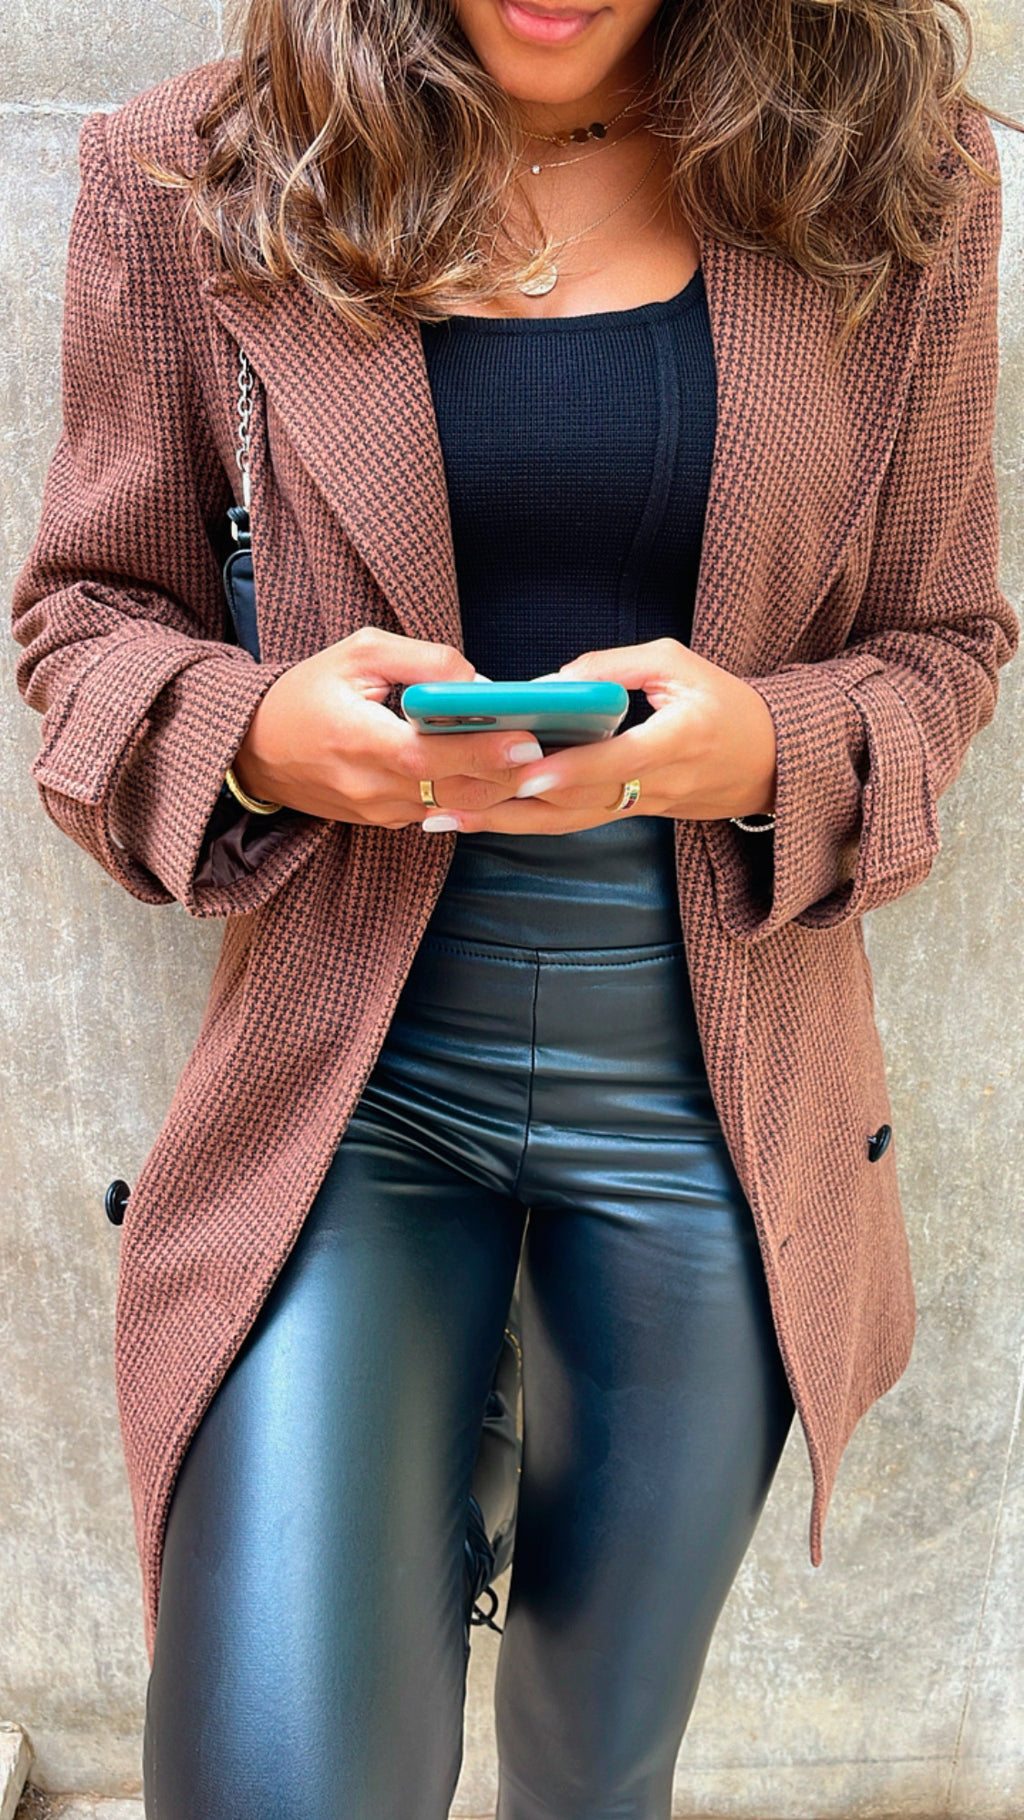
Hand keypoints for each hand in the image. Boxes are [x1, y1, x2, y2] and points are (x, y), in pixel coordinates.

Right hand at [231, 628, 544, 826]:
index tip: (527, 739)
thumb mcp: (358, 653)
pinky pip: (438, 810)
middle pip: (453, 789)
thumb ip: (422, 661)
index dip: (481, 750)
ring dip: (496, 788)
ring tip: (537, 761)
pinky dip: (471, 794)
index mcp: (358, 740)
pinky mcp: (384, 822)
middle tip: (552, 751)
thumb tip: (478, 681)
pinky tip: (499, 772)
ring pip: (452, 807)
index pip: (429, 755)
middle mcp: (370, 786)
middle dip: (507, 774)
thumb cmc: (306, 692)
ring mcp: (378, 811)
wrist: (254, 749)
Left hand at [425, 639, 777, 834]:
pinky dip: (521, 823)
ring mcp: (641, 808)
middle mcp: (659, 785)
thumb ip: (611, 668)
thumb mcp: (675, 663)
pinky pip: (569, 824)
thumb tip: (544, 687)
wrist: (766, 762)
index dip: (575, 769)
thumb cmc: (722, 701)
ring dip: (504, 822)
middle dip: (514, 801)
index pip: (622, 761)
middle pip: (579, 801)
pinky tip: (476, 818)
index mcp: (682, 739)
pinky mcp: (625, 816)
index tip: (529, 773)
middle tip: (454, 793)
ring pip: (566, 822)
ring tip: (444, 813)